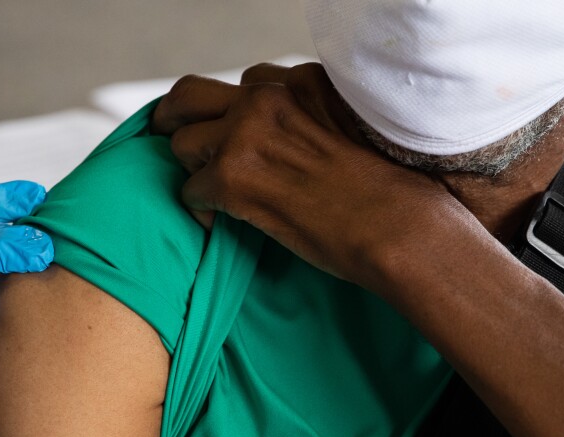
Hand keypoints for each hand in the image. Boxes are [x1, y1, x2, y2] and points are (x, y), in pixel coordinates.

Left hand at [151, 63, 457, 288]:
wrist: (397, 227)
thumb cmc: (386, 190)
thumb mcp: (347, 127)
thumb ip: (305, 119)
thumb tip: (275, 139)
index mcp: (298, 81)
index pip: (244, 84)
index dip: (232, 114)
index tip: (232, 136)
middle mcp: (266, 98)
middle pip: (190, 94)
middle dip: (172, 117)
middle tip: (166, 137)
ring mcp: (244, 135)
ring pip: (181, 142)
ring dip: (191, 169)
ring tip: (211, 193)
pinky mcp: (231, 177)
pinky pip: (189, 189)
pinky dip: (199, 208)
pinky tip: (218, 220)